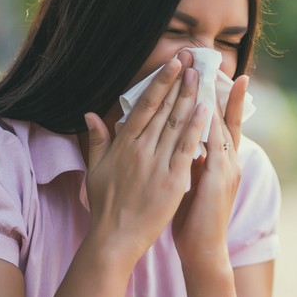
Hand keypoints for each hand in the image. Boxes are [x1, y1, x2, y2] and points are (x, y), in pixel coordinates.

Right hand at [82, 51, 208, 264]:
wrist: (115, 239)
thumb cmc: (105, 205)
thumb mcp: (96, 169)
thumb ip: (97, 139)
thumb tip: (90, 113)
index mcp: (123, 145)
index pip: (144, 105)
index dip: (160, 82)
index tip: (173, 63)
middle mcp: (140, 150)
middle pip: (163, 108)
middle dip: (179, 81)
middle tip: (192, 57)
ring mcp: (157, 164)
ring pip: (176, 123)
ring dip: (189, 96)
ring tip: (201, 74)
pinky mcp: (173, 181)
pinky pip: (187, 148)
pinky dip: (197, 127)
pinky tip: (206, 109)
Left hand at [171, 75, 248, 273]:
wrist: (204, 249)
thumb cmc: (193, 216)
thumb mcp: (189, 179)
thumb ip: (185, 155)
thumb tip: (174, 137)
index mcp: (220, 158)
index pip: (220, 119)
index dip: (218, 94)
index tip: (214, 69)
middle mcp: (228, 158)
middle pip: (223, 115)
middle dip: (216, 86)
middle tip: (207, 59)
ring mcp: (227, 167)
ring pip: (220, 125)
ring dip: (212, 98)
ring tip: (205, 74)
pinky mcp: (219, 179)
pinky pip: (215, 146)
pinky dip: (208, 127)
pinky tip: (201, 108)